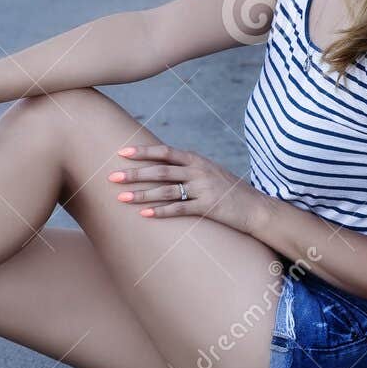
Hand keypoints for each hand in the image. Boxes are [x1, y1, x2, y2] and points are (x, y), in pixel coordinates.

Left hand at [107, 142, 264, 233]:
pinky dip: (160, 212)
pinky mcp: (207, 207)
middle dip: (134, 174)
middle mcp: (198, 171)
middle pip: (160, 171)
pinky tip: (144, 215)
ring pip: (166, 191)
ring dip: (141, 194)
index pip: (164, 152)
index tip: (121, 152)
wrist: (254, 206)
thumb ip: (186, 167)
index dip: (142, 152)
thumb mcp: (208, 170)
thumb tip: (161, 164)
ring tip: (121, 198)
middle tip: (111, 176)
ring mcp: (203, 189)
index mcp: (196, 160)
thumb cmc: (227, 188)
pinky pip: (179, 209)